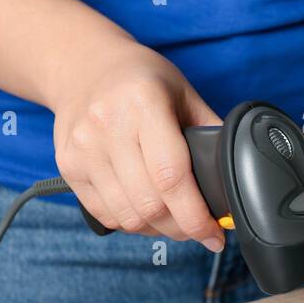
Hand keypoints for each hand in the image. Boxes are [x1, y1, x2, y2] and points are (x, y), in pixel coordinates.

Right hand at [50, 41, 224, 250]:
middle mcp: (108, 125)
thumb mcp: (183, 94)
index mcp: (143, 102)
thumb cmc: (141, 81)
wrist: (83, 67)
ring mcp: (83, 148)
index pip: (172, 177)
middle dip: (182, 227)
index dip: (196, 216)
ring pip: (128, 216)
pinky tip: (145, 210)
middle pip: (150, 204)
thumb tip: (234, 181)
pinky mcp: (69, 167)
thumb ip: (209, 134)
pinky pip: (106, 215)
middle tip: (197, 227)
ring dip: (157, 228)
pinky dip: (132, 222)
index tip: (214, 235)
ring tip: (172, 218)